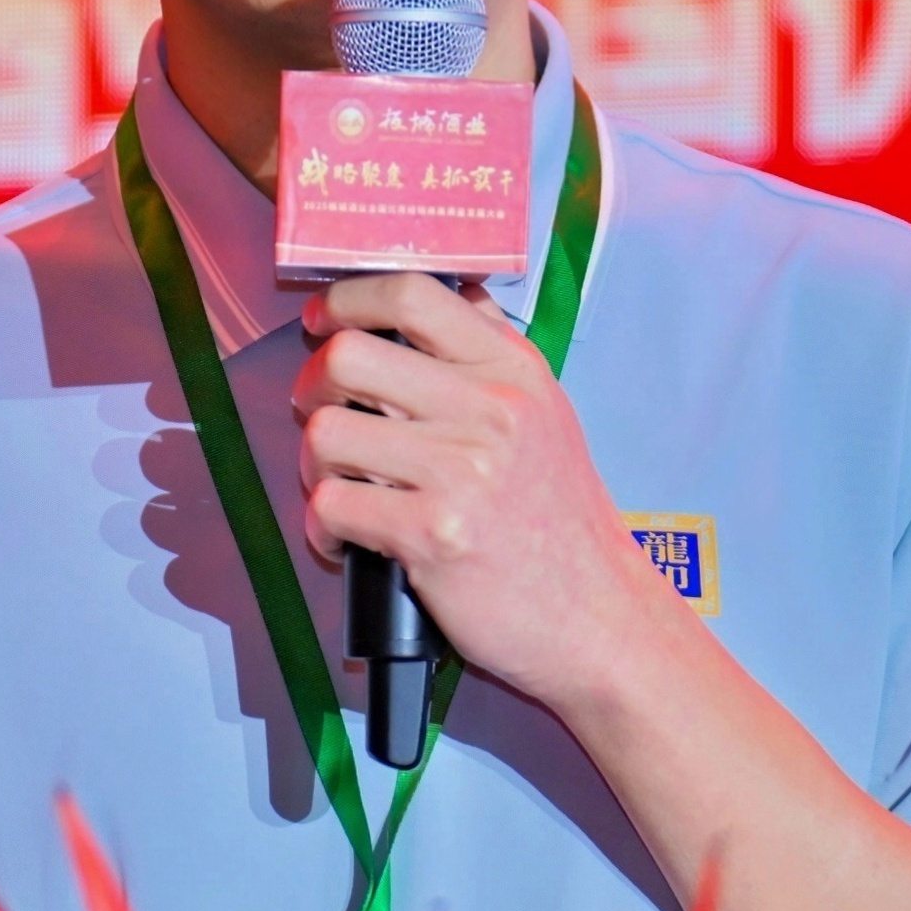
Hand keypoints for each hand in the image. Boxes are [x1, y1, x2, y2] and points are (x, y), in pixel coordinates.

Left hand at [290, 271, 685, 719]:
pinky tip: (349, 540)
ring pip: (327, 433)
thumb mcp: (547, 415)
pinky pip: (331, 506)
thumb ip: (498, 353)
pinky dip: (323, 528)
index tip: (324, 321)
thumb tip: (457, 294)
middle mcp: (489, 409)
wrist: (598, 616)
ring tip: (342, 488)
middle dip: (313, 389)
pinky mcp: (433, 534)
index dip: (347, 299)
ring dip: (314, 466)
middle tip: (323, 418)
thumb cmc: (562, 522)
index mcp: (512, 370)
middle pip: (348, 357)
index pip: (411, 294)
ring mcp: (462, 471)